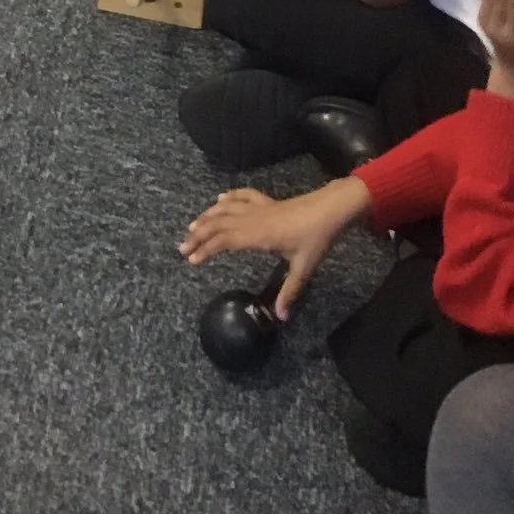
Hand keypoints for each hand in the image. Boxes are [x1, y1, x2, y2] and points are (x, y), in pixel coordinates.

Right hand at [181, 177, 369, 317]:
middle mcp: (252, 219)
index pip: (223, 241)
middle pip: (218, 224)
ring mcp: (259, 208)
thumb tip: (280, 317)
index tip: (191, 260)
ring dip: (207, 216)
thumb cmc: (317, 238)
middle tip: (182, 247)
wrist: (331, 208)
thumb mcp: (303, 267)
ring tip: (193, 226)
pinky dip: (229, 197)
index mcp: (257, 236)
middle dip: (198, 235)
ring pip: (226, 209)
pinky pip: (243, 195)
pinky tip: (220, 199)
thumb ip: (289, 291)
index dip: (205, 249)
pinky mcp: (268, 201)